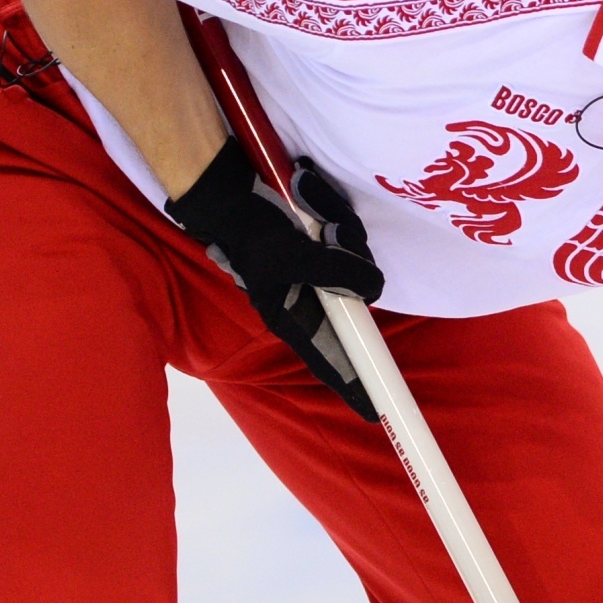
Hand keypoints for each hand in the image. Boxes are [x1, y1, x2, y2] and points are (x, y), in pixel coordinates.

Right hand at [166, 138, 382, 419]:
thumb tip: (373, 288)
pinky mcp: (325, 245)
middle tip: (329, 233)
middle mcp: (311, 298)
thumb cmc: (251, 232)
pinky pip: (348, 235)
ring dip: (340, 229)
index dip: (353, 382)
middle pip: (358, 297)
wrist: (229, 189)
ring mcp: (320, 271)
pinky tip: (310, 194)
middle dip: (349, 259)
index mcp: (295, 316)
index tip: (373, 412)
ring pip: (358, 260)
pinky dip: (333, 212)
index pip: (330, 358)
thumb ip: (337, 274)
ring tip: (313, 209)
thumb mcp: (293, 257)